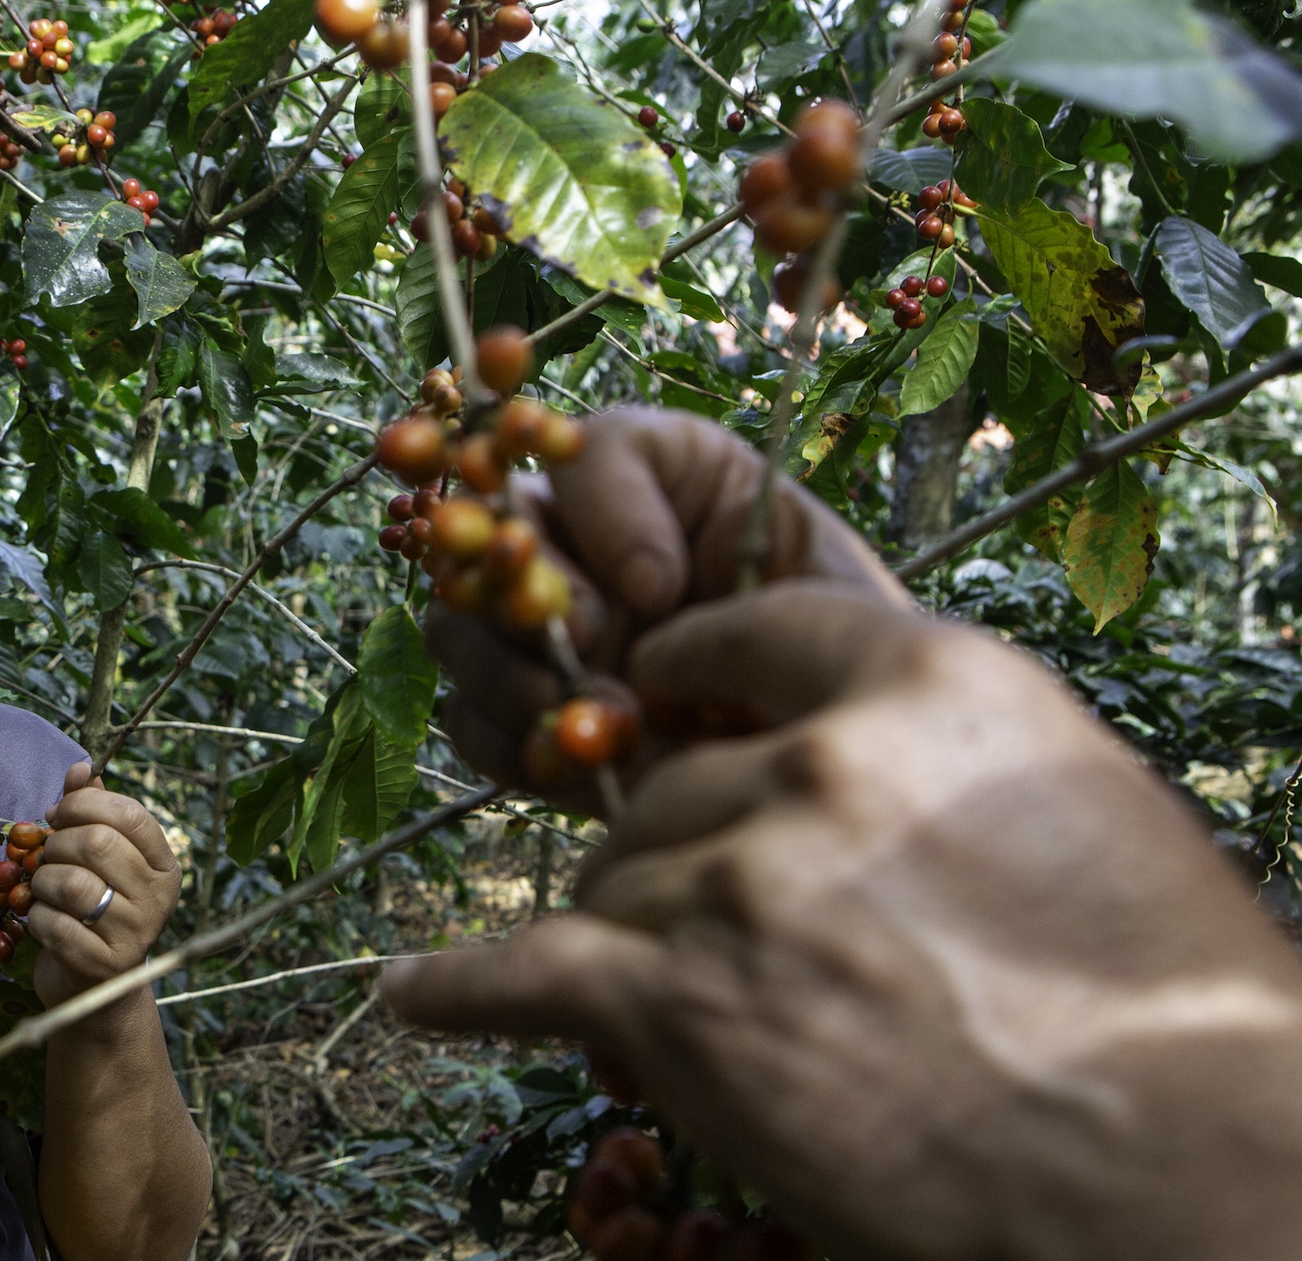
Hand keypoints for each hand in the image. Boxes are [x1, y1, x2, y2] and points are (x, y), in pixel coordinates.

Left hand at [25, 762, 181, 1007]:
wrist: (95, 990)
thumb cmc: (92, 911)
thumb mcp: (97, 861)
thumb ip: (90, 813)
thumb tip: (82, 768)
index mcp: (163, 865)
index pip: (129, 815)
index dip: (82, 805)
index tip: (57, 816)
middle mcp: (158, 898)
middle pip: (97, 844)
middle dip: (56, 845)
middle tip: (45, 857)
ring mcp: (136, 934)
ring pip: (71, 884)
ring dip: (42, 882)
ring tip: (43, 890)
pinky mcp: (105, 966)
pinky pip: (55, 925)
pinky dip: (36, 918)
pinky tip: (42, 921)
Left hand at [385, 583, 1301, 1260]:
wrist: (1170, 1163)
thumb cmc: (1160, 1002)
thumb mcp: (1074, 809)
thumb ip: (936, 766)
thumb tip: (850, 775)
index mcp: (922, 684)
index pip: (746, 636)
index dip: (692, 677)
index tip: (662, 703)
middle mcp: (809, 764)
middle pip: (667, 792)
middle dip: (685, 859)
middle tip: (754, 952)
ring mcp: (731, 882)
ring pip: (611, 884)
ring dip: (635, 944)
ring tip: (709, 1021)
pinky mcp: (669, 1003)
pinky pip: (522, 975)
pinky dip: (459, 991)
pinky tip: (408, 994)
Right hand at [433, 406, 906, 814]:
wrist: (833, 766)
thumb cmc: (844, 667)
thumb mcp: (827, 596)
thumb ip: (741, 572)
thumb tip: (642, 600)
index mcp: (662, 478)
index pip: (589, 452)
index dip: (607, 512)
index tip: (661, 587)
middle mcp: (582, 541)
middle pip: (492, 532)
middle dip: (534, 599)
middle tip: (601, 656)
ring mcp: (541, 629)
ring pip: (457, 624)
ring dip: (509, 675)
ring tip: (594, 727)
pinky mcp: (521, 713)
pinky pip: (469, 720)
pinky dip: (512, 745)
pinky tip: (582, 763)